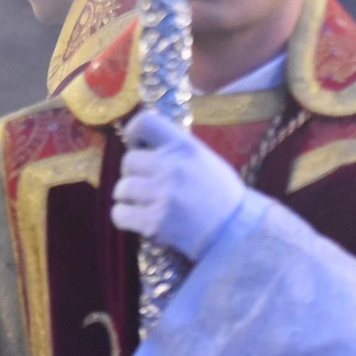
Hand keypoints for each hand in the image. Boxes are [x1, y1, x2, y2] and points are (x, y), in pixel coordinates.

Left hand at [111, 111, 245, 261]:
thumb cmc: (221, 194)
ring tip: (145, 203)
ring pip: (121, 188)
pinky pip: (120, 214)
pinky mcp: (154, 222)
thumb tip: (144, 144)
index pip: (145, 122)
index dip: (134, 132)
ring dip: (129, 197)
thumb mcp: (204, 159)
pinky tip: (140, 219)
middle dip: (133, 173)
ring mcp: (161, 195)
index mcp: (184, 146)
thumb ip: (175, 149)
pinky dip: (125, 217)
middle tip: (147, 184)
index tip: (136, 144)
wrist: (235, 233)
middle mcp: (170, 167)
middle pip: (128, 161)